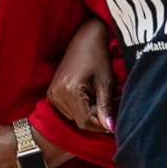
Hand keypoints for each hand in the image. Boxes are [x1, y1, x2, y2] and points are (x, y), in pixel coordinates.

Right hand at [48, 19, 116, 135]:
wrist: (84, 39)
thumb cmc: (98, 56)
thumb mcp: (106, 82)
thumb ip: (106, 106)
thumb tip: (110, 128)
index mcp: (70, 91)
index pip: (85, 122)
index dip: (101, 125)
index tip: (114, 121)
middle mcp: (57, 94)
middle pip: (79, 121)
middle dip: (96, 117)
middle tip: (110, 104)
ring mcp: (52, 94)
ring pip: (74, 117)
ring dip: (89, 113)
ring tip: (99, 98)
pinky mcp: (52, 93)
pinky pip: (68, 110)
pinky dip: (80, 108)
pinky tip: (89, 96)